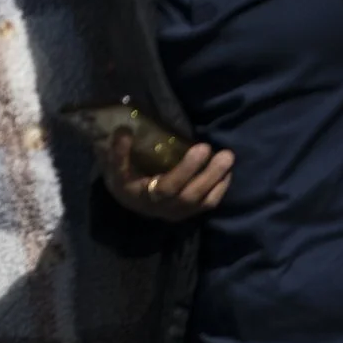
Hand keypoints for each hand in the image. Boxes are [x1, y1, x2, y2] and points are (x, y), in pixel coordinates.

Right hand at [102, 133, 233, 222]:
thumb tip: (124, 130)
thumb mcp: (115, 168)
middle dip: (202, 172)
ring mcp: (177, 212)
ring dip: (216, 178)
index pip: (162, 187)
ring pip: (201, 199)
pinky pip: (209, 203)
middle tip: (215, 149)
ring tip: (227, 157)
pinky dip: (220, 187)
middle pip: (186, 194)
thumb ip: (118, 152)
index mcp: (140, 197)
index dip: (181, 169)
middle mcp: (160, 208)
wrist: (133, 202)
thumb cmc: (125, 180)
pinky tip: (227, 171)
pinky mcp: (190, 212)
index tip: (198, 147)